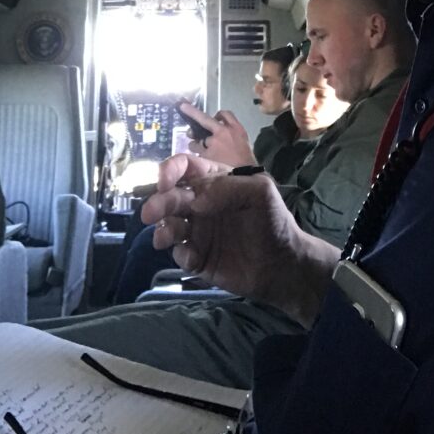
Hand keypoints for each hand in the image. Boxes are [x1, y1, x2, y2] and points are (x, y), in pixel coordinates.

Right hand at [141, 153, 338, 326]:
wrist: (283, 265)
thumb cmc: (273, 221)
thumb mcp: (260, 192)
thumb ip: (229, 188)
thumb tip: (196, 199)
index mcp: (214, 182)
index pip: (185, 168)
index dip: (170, 170)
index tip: (164, 180)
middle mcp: (201, 204)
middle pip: (171, 197)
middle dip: (159, 202)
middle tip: (151, 213)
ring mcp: (198, 231)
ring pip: (170, 225)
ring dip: (163, 228)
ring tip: (164, 237)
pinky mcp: (198, 257)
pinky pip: (180, 253)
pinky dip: (181, 254)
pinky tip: (192, 258)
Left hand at [180, 102, 255, 166]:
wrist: (245, 176)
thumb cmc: (246, 160)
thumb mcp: (244, 141)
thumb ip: (231, 133)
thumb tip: (217, 131)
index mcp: (235, 128)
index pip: (224, 113)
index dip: (218, 114)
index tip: (214, 117)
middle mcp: (222, 132)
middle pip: (204, 118)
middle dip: (191, 111)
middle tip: (182, 106)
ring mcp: (212, 143)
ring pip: (195, 139)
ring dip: (195, 142)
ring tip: (197, 147)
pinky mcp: (205, 155)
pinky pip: (196, 151)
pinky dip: (197, 153)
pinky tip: (200, 158)